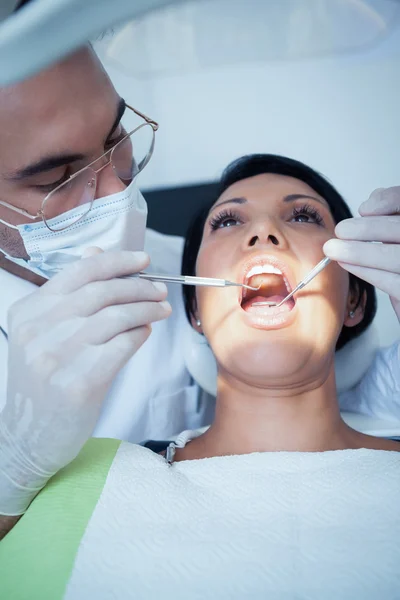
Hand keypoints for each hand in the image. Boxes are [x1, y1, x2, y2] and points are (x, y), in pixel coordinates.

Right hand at [0, 249, 170, 514]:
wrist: (28, 436)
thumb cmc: (44, 381)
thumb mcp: (44, 333)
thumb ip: (69, 295)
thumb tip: (97, 254)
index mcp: (29, 312)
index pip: (80, 272)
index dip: (117, 261)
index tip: (143, 260)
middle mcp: (39, 331)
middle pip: (102, 292)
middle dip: (140, 287)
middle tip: (160, 290)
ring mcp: (58, 357)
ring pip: (117, 316)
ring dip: (147, 308)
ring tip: (161, 309)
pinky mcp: (81, 383)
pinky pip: (123, 345)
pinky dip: (140, 334)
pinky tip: (145, 333)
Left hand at [323, 187, 399, 320]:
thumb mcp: (399, 233)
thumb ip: (390, 214)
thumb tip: (370, 204)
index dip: (390, 200)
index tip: (364, 208)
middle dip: (368, 229)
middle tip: (341, 231)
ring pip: (396, 257)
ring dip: (361, 252)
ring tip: (334, 249)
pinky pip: (394, 282)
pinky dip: (367, 272)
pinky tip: (348, 264)